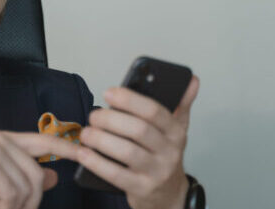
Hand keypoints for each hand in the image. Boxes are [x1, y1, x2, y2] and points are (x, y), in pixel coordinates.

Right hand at [0, 130, 79, 208]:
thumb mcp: (0, 191)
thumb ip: (26, 180)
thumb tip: (52, 175)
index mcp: (3, 142)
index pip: (43, 141)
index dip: (66, 148)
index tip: (86, 153)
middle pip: (38, 175)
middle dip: (28, 202)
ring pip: (29, 187)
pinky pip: (14, 194)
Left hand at [77, 76, 199, 208]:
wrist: (168, 195)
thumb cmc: (164, 156)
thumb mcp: (176, 130)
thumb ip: (181, 104)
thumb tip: (192, 80)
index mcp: (176, 132)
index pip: (154, 111)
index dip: (130, 99)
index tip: (109, 92)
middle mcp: (169, 152)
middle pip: (138, 130)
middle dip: (111, 119)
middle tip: (93, 115)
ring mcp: (156, 172)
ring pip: (127, 152)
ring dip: (101, 140)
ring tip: (86, 133)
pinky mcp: (141, 189)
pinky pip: (116, 175)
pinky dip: (96, 163)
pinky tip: (83, 154)